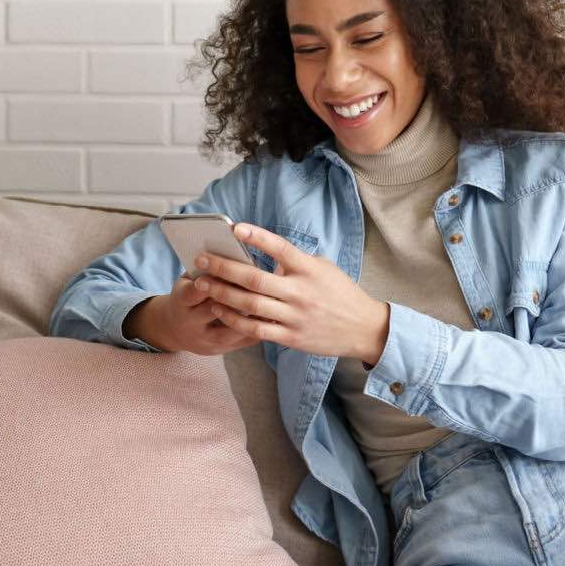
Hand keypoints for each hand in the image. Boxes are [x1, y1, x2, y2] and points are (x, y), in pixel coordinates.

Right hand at [126, 273, 262, 356]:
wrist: (176, 330)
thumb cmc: (188, 297)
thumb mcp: (187, 282)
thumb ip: (206, 272)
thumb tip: (239, 256)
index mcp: (181, 302)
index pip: (194, 292)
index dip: (212, 281)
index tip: (230, 269)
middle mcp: (192, 324)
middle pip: (215, 309)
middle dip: (237, 295)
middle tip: (260, 281)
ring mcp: (207, 340)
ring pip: (235, 328)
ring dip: (254, 313)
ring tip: (272, 298)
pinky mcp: (222, 350)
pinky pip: (246, 339)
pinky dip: (261, 326)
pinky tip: (274, 313)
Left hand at [193, 223, 389, 363]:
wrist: (363, 328)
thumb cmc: (340, 293)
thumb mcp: (322, 269)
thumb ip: (294, 261)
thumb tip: (261, 250)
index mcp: (310, 269)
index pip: (281, 248)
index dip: (257, 237)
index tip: (234, 228)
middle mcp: (301, 292)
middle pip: (255, 278)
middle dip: (223, 268)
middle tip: (201, 260)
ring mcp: (295, 316)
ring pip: (250, 304)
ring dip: (222, 293)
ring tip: (201, 284)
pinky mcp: (291, 337)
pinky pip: (256, 329)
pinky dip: (234, 319)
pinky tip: (219, 309)